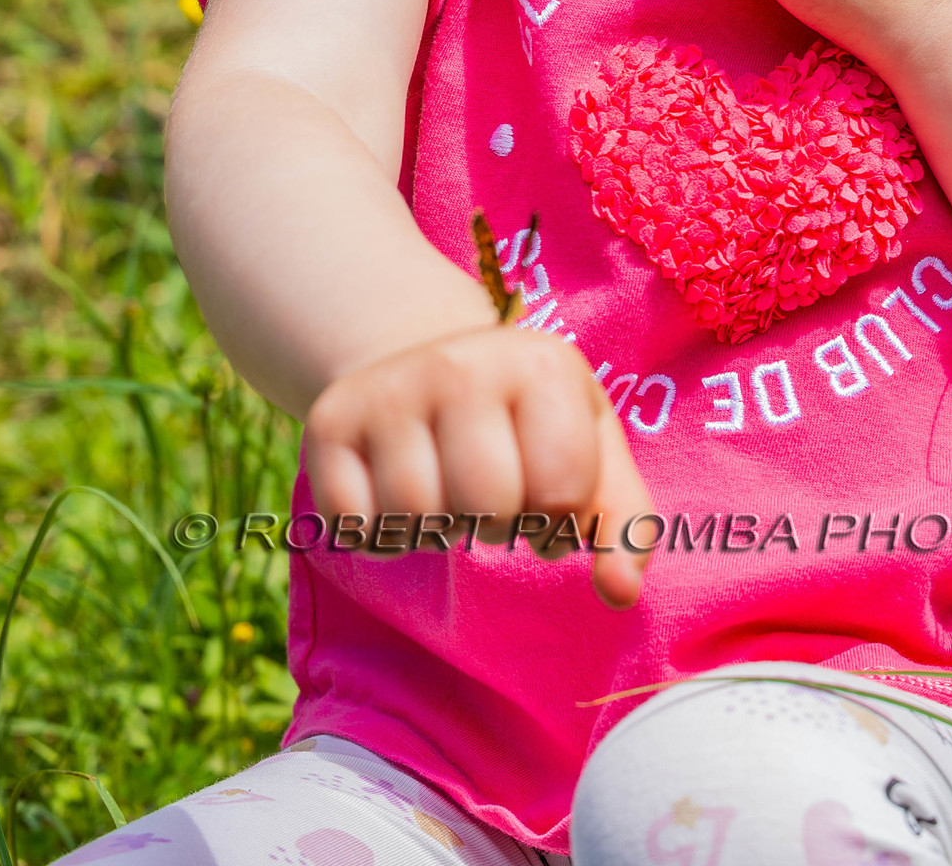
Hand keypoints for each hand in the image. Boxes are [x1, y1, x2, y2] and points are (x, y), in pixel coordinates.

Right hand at [305, 325, 654, 607]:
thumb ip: (622, 525)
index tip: (545, 487)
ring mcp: (389, 387)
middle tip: (491, 493)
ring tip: (445, 488)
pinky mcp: (329, 419)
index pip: (560, 493)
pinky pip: (354, 526)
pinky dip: (379, 535)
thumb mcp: (590, 449)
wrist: (422, 358)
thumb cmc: (525, 420)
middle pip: (486, 505)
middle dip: (496, 522)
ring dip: (436, 528)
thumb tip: (620, 594)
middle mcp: (460, 362)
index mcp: (540, 364)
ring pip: (416, 517)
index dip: (557, 516)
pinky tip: (393, 492)